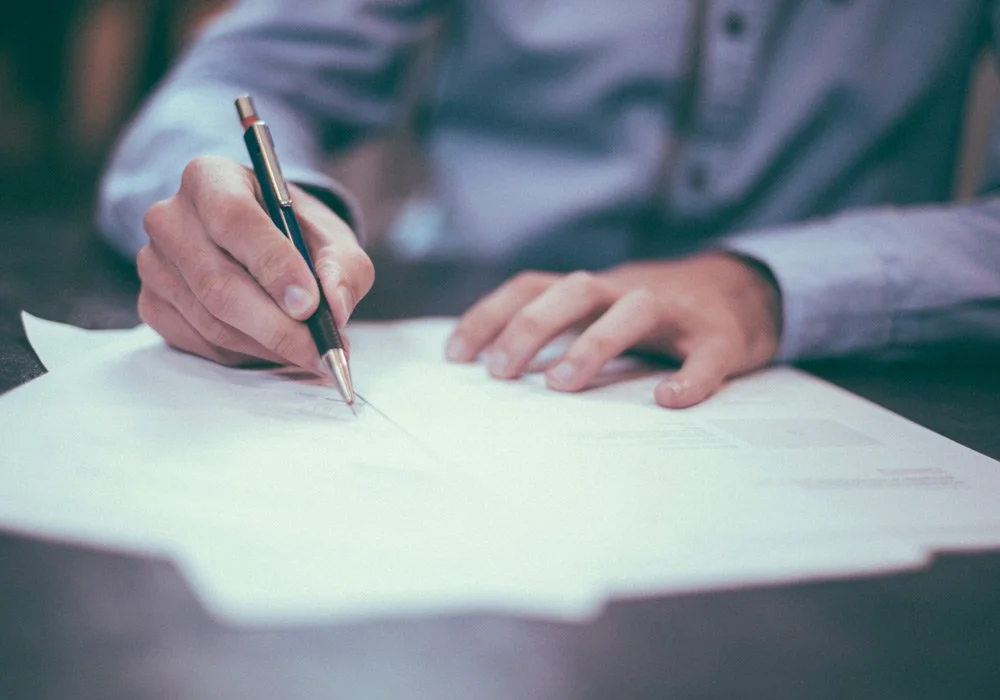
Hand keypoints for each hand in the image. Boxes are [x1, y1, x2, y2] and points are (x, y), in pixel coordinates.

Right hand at [137, 155, 373, 369]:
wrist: (263, 243)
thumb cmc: (296, 234)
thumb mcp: (332, 238)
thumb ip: (343, 267)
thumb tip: (335, 307)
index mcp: (211, 178)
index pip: (233, 219)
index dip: (273, 265)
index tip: (310, 304)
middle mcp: (170, 217)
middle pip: (218, 282)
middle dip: (277, 325)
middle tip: (320, 349)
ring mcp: (154, 263)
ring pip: (212, 320)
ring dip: (267, 345)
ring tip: (309, 351)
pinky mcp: (152, 303)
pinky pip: (200, 342)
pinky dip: (245, 354)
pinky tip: (275, 347)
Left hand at [445, 253, 781, 407]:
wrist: (742, 292)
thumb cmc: (654, 315)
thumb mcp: (601, 312)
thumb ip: (559, 332)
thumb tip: (494, 372)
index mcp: (593, 290)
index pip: (532, 287)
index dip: (491, 315)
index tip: (456, 356)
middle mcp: (627, 291)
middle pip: (574, 290)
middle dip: (531, 327)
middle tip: (500, 372)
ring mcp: (676, 312)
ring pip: (634, 310)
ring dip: (594, 343)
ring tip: (561, 385)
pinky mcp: (720, 337)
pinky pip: (705, 355)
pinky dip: (690, 377)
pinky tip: (669, 400)